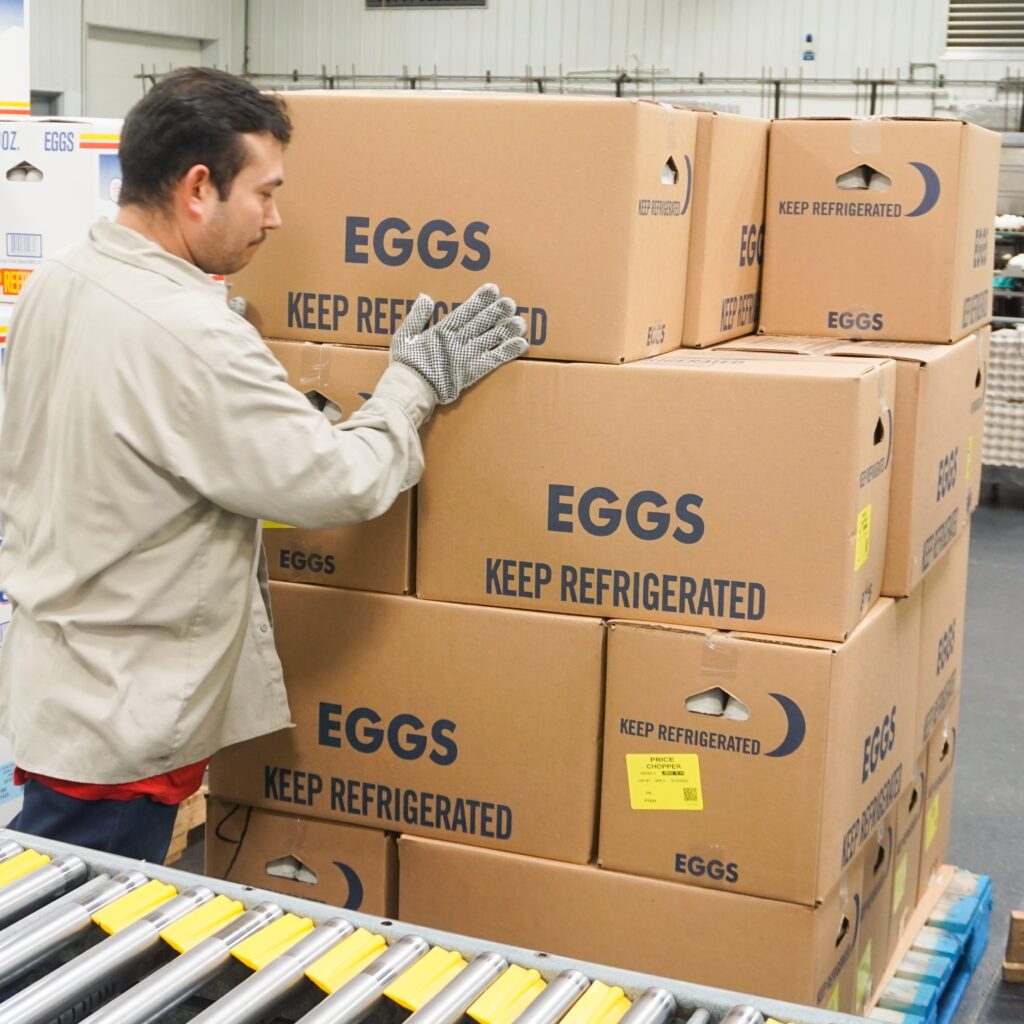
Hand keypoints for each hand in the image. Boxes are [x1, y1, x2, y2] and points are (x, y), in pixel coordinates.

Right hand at [390, 283, 527, 403]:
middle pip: (481, 323)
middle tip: (511, 303)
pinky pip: (493, 360)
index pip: (465, 311)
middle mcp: (457, 341)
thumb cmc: (406, 365)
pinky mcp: (472, 372)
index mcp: (441, 331)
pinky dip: (508, 351)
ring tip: (521, 322)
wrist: (411, 390)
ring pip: (491, 339)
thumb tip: (426, 297)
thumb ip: (416, 317)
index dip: (480, 299)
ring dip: (507, 330)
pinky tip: (521, 344)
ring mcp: (466, 357)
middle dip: (497, 312)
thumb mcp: (404, 336)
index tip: (493, 289)